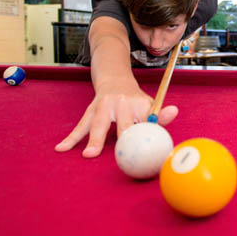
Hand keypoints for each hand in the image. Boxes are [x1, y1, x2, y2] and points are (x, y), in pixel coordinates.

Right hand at [55, 79, 178, 157]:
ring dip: (94, 140)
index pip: (146, 121)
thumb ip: (161, 114)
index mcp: (140, 104)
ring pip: (97, 124)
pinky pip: (80, 126)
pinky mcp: (90, 110)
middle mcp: (122, 103)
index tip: (148, 146)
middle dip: (122, 138)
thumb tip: (174, 111)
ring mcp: (104, 106)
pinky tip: (61, 148)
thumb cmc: (135, 100)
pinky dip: (71, 138)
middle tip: (120, 155)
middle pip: (122, 124)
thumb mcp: (150, 104)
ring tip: (89, 155)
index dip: (147, 133)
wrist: (115, 79)